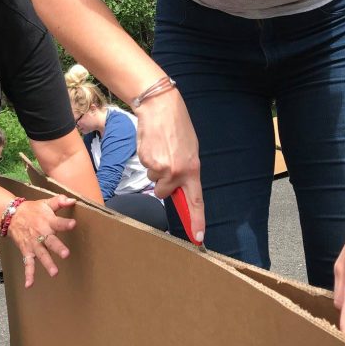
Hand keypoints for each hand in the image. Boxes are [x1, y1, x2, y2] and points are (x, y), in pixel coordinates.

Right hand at [6, 195, 76, 287]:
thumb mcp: (46, 203)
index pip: (58, 222)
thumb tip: (72, 200)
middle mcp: (41, 233)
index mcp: (48, 221)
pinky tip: (29, 285)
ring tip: (54, 273)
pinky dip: (28, 274)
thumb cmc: (33, 210)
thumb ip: (59, 201)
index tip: (73, 224)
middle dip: (58, 247)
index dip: (65, 223)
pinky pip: (27, 264)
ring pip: (41, 254)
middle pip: (50, 241)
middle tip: (66, 254)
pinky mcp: (26, 251)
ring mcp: (33, 244)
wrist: (12, 215)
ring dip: (47, 263)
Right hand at [134, 88, 204, 243]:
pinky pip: (146, 169)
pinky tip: (152, 145)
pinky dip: (148, 160)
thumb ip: (186, 171)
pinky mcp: (146, 161)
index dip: (197, 221)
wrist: (159, 107)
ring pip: (154, 180)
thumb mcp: (190, 150)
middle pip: (164, 193)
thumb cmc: (177, 127)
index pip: (195, 201)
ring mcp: (160, 167)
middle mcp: (176, 172)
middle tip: (166, 161)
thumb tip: (180, 189)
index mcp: (192, 169)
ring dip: (155, 168)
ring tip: (160, 149)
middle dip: (163, 182)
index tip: (198, 238)